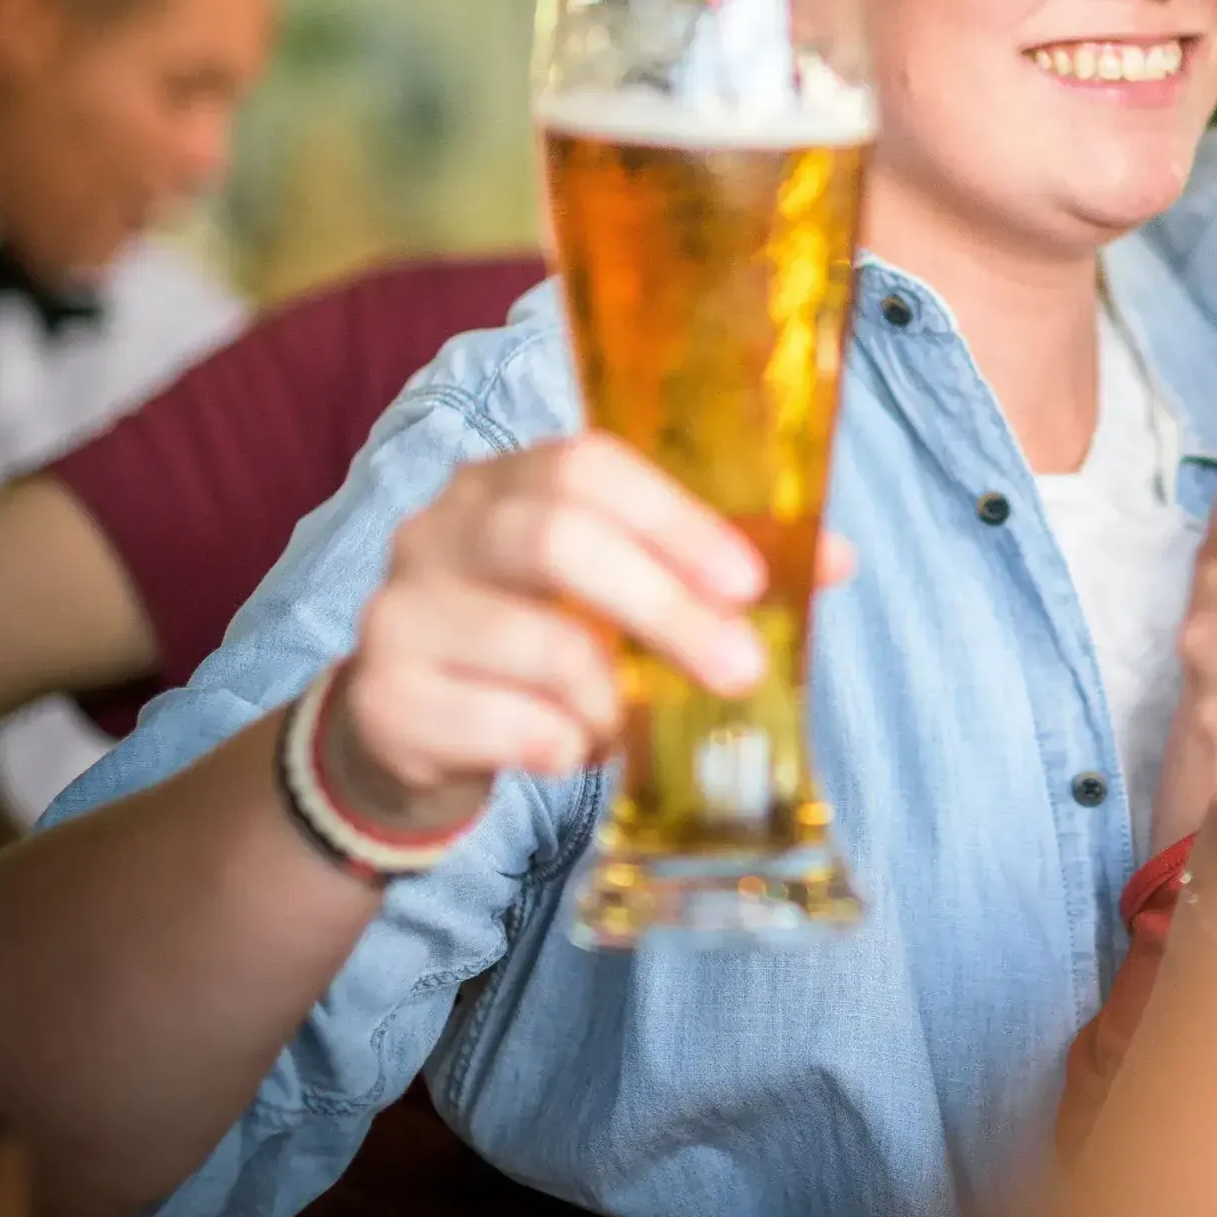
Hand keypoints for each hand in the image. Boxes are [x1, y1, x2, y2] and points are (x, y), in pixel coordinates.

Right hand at [329, 435, 850, 833]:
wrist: (413, 726)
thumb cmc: (540, 639)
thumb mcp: (620, 595)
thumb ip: (714, 569)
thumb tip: (836, 559)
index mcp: (506, 482)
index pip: (588, 463)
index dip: (676, 520)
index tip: (751, 585)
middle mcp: (440, 528)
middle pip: (556, 540)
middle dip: (665, 608)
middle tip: (740, 669)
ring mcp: (399, 610)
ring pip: (530, 642)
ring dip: (611, 695)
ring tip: (632, 723)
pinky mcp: (380, 696)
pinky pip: (487, 722)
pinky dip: (553, 744)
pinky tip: (569, 752)